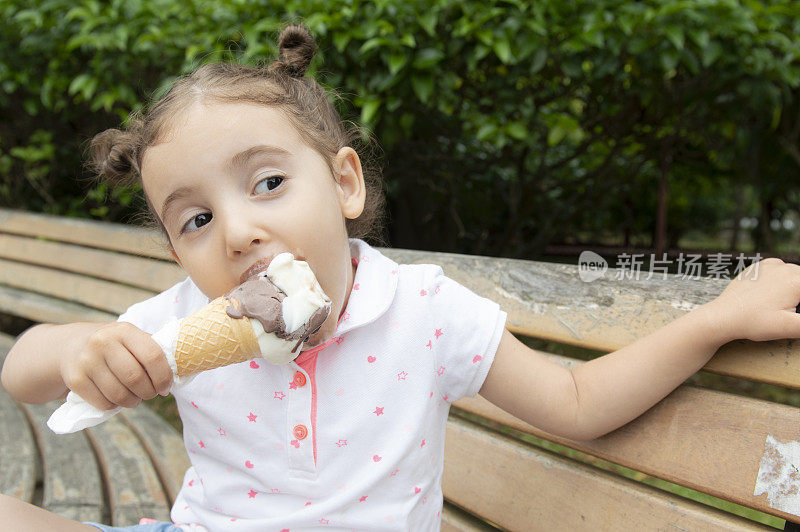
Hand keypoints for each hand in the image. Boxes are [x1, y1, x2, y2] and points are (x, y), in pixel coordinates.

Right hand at [58, 322, 172, 409]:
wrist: (70, 346)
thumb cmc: (114, 346)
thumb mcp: (131, 339)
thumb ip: (152, 351)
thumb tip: (177, 372)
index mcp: (124, 330)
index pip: (153, 356)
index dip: (164, 377)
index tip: (165, 387)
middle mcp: (103, 342)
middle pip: (136, 379)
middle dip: (149, 392)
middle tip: (151, 394)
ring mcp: (86, 361)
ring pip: (120, 394)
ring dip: (133, 401)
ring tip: (135, 397)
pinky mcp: (75, 379)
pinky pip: (104, 403)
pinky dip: (115, 406)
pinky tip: (116, 398)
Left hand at [705, 257, 799, 342]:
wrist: (722, 316)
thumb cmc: (754, 323)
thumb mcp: (790, 328)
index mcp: (797, 281)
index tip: (794, 312)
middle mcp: (785, 268)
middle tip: (789, 311)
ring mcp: (770, 266)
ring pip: (795, 273)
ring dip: (795, 286)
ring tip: (783, 306)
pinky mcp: (757, 268)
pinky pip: (779, 268)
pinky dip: (783, 277)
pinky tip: (776, 292)